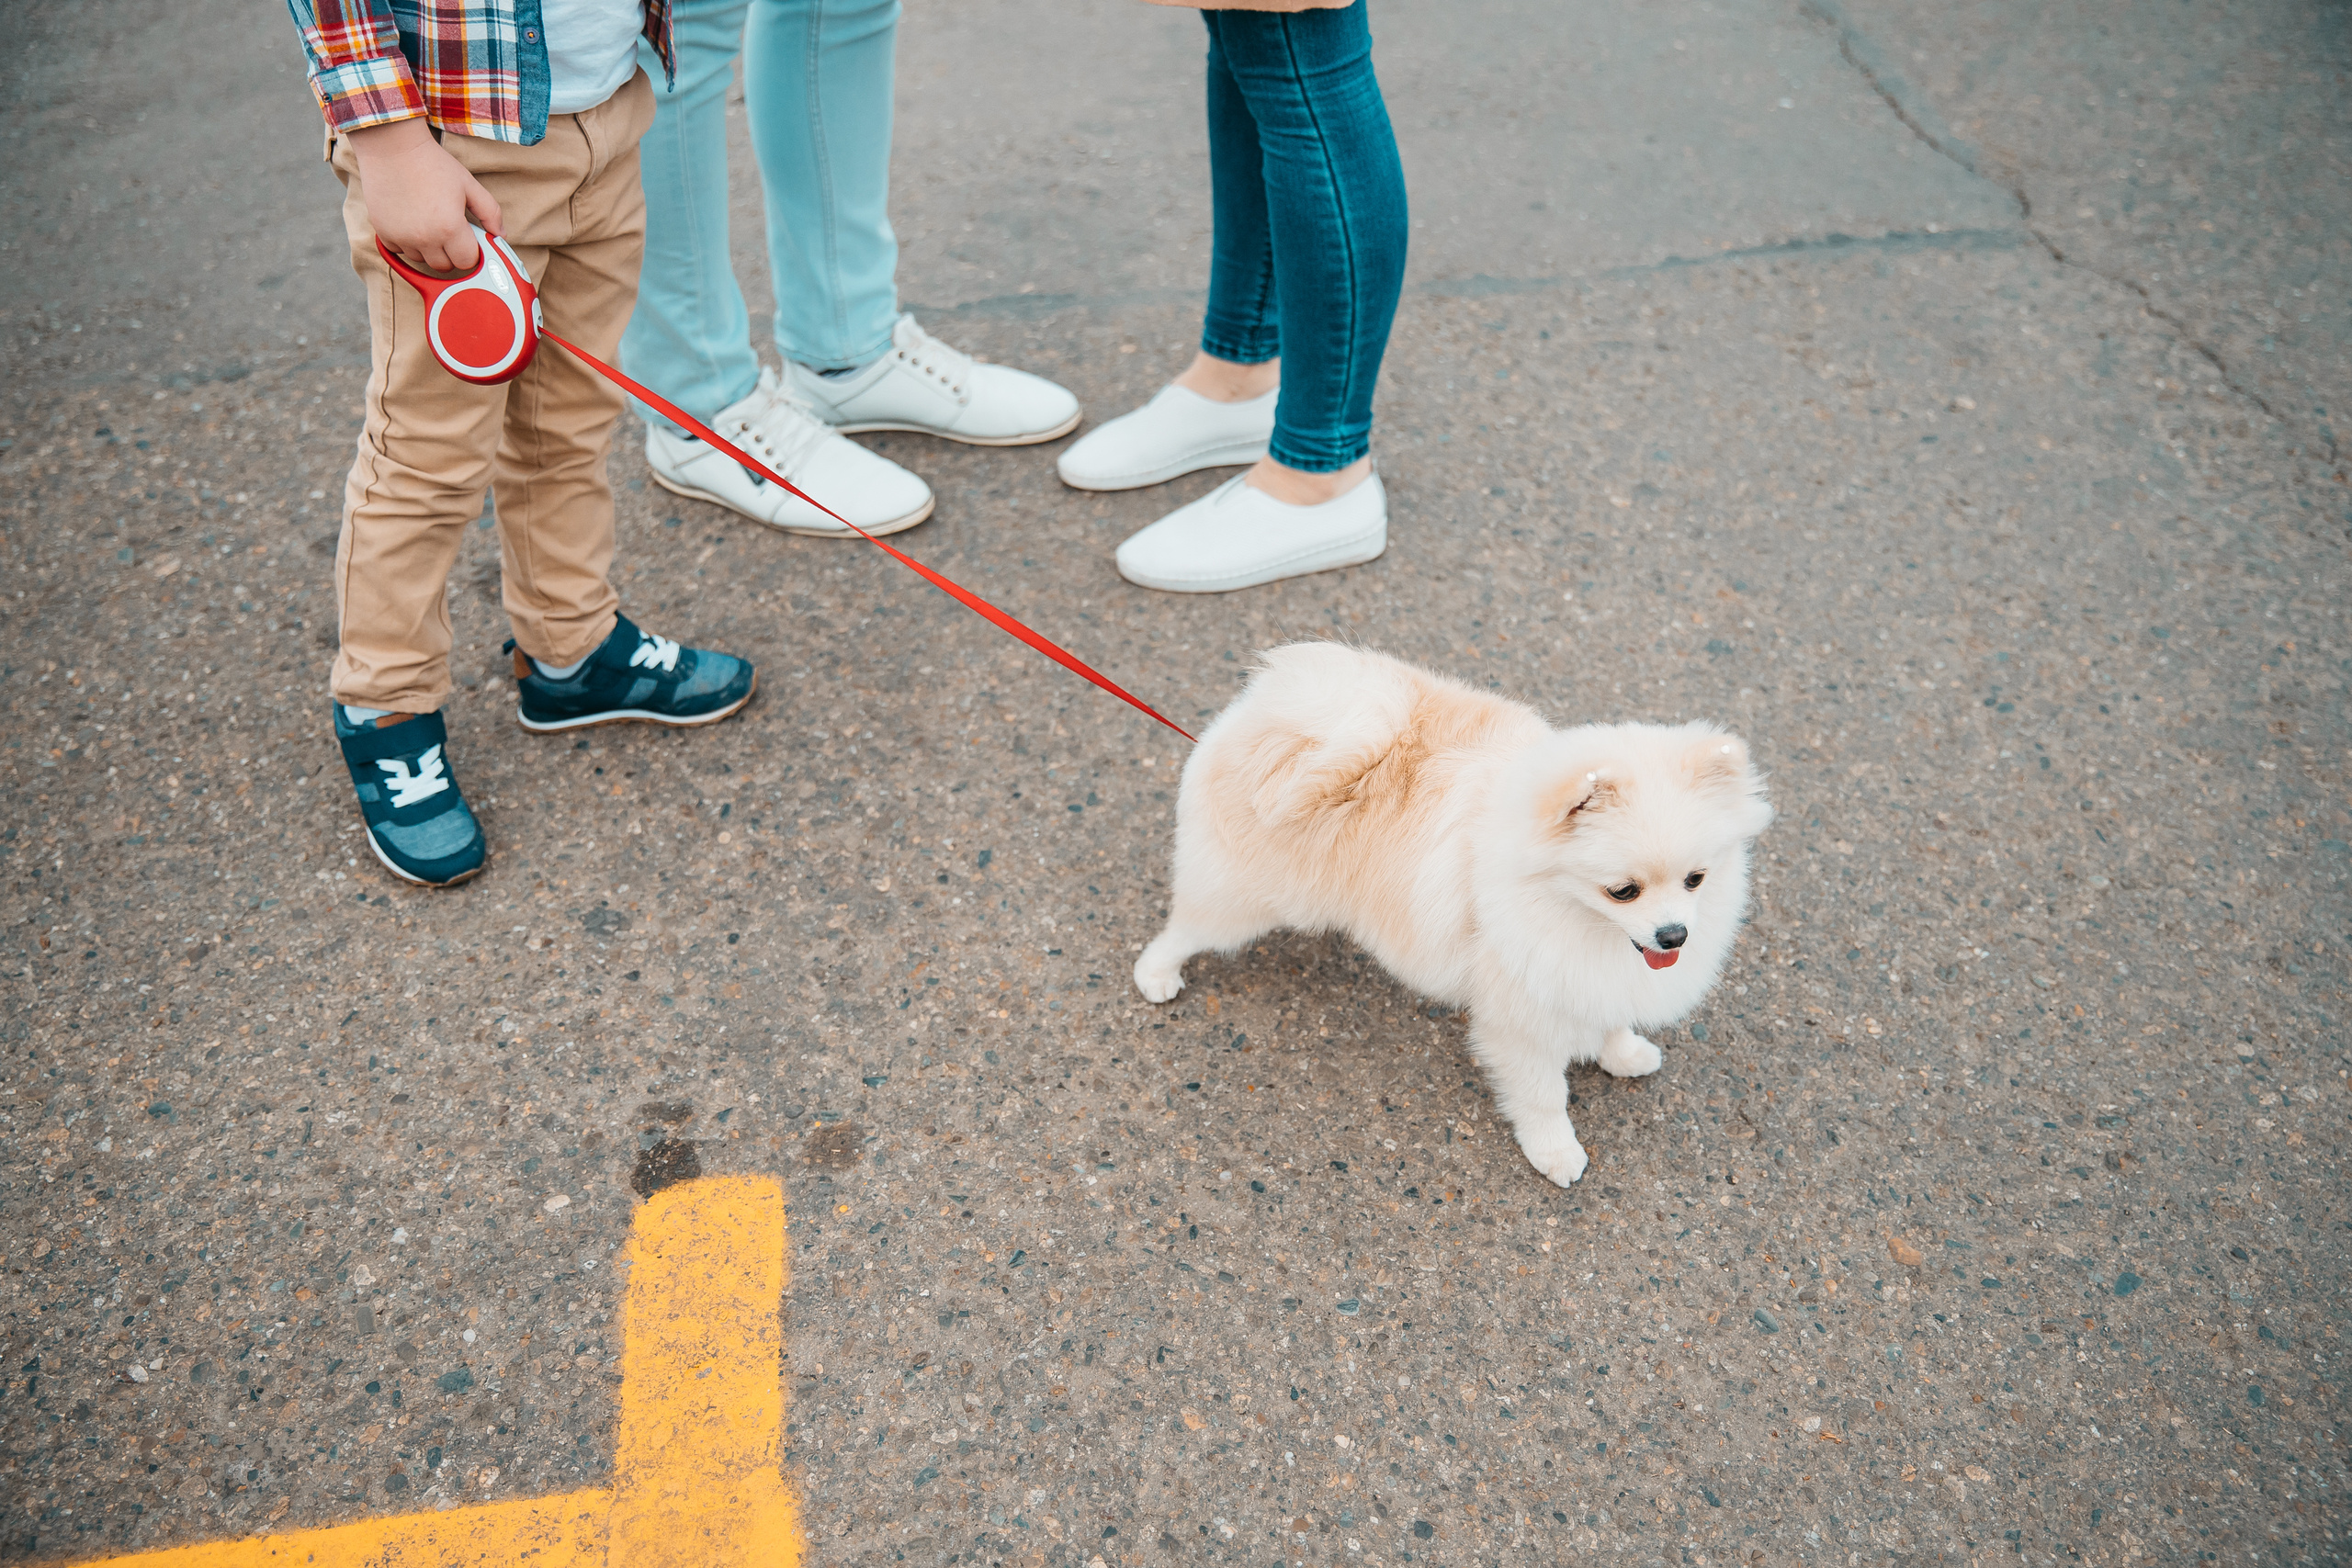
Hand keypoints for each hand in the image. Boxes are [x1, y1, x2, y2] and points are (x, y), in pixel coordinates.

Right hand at [347, 120, 502, 272]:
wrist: (392, 147)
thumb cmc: (433, 164)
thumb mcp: (469, 184)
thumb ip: (490, 212)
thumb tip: (501, 235)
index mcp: (450, 228)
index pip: (467, 261)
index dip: (471, 251)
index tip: (468, 239)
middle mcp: (425, 238)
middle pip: (445, 266)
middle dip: (451, 253)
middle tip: (449, 229)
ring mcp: (402, 237)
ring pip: (421, 260)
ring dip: (428, 249)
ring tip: (429, 222)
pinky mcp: (383, 232)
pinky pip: (399, 251)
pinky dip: (406, 242)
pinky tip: (410, 222)